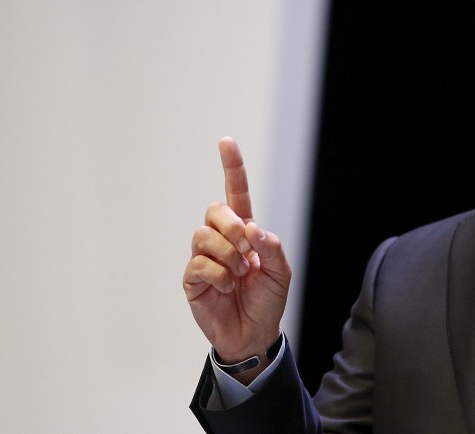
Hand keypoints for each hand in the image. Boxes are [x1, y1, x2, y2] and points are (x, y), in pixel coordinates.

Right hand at [183, 137, 288, 368]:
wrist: (255, 333)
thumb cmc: (268, 299)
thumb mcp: (281, 271)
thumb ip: (271, 246)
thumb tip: (251, 228)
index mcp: (244, 232)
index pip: (235, 194)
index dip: (232, 168)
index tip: (226, 142)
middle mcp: (221, 240)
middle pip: (214, 211)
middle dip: (231, 226)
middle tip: (247, 249)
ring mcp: (204, 258)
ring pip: (204, 236)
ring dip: (227, 255)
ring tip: (240, 274)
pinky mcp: (192, 279)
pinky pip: (198, 264)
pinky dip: (218, 275)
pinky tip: (227, 287)